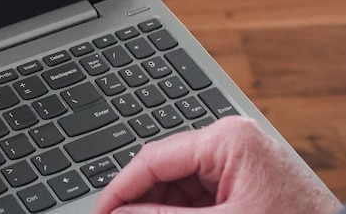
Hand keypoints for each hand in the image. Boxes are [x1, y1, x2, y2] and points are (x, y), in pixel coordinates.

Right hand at [93, 116, 341, 213]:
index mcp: (228, 138)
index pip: (155, 156)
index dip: (121, 189)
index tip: (101, 212)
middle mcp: (232, 143)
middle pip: (165, 172)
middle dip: (142, 204)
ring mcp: (239, 163)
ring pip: (179, 188)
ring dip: (162, 211)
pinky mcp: (245, 184)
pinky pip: (199, 197)